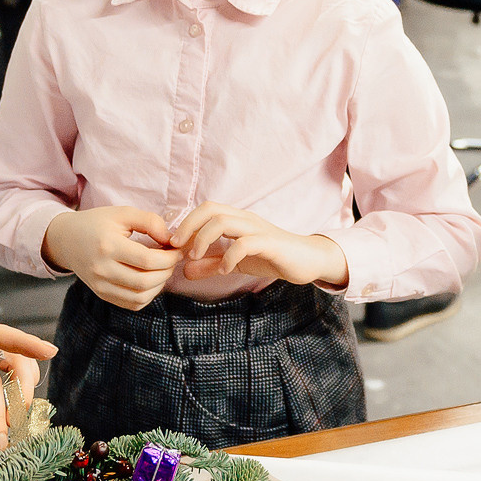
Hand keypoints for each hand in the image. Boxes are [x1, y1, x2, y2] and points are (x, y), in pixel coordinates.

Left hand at [0, 315, 56, 450]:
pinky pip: (10, 378)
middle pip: (6, 365)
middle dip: (8, 405)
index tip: (50, 352)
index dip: (22, 341)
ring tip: (10, 433)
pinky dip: (13, 399)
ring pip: (17, 370)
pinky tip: (7, 420)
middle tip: (0, 442)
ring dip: (19, 401)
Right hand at [43, 205, 182, 308]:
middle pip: (145, 281)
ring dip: (159, 285)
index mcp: (107, 246)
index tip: (176, 250)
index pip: (147, 260)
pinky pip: (132, 304)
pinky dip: (148, 295)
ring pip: (140, 297)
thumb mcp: (122, 213)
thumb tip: (171, 239)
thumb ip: (149, 221)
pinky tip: (151, 280)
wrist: (66, 240)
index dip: (168, 258)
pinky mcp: (102, 294)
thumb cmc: (97, 223)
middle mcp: (102, 269)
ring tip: (163, 270)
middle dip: (167, 271)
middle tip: (172, 260)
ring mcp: (100, 286)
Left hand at [169, 202, 348, 287]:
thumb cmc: (270, 257)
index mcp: (236, 219)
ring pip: (224, 222)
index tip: (173, 245)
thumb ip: (210, 265)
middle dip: (189, 226)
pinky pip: (245, 243)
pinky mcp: (270, 243)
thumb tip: (184, 271)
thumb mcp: (235, 262)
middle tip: (177, 248)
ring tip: (196, 258)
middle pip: (211, 209)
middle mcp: (245, 219)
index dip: (185, 223)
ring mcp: (258, 229)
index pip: (205, 209)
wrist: (307, 260)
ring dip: (203, 239)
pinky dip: (229, 257)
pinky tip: (224, 270)